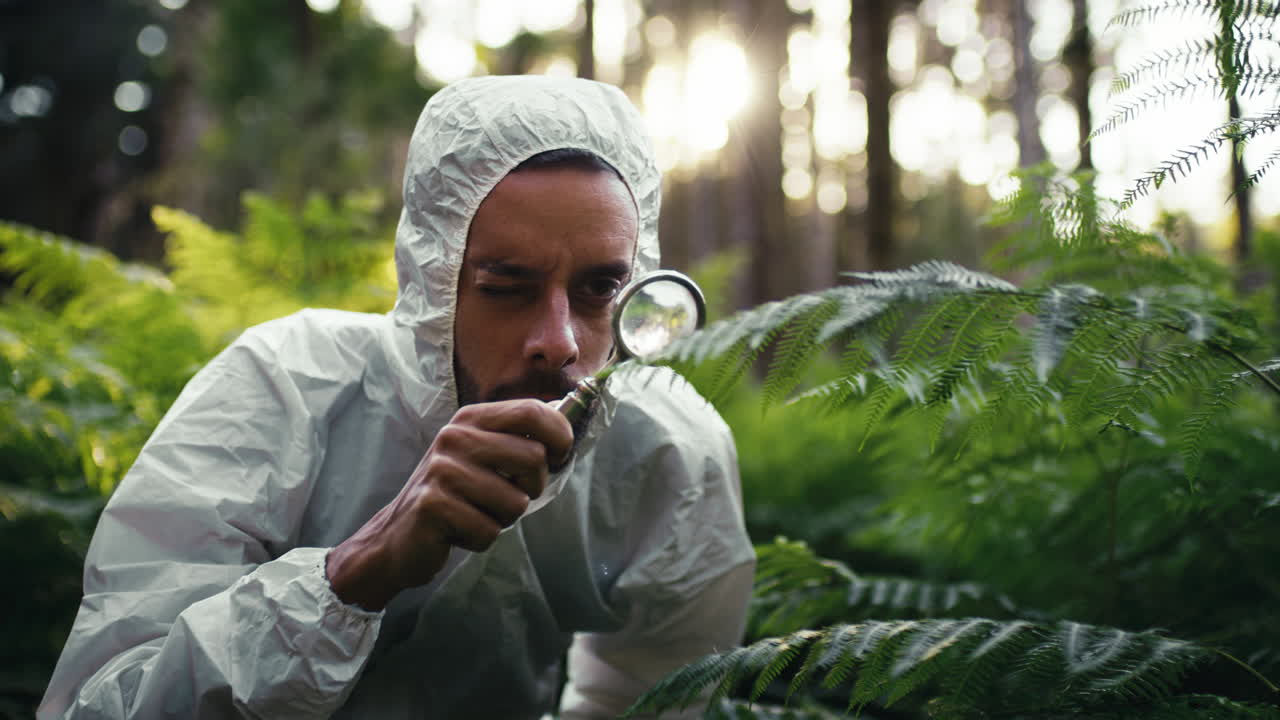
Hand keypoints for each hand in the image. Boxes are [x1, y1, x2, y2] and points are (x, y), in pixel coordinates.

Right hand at [325, 399, 572, 609]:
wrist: (398, 537)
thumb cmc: (456, 497)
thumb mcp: (485, 457)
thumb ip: (520, 439)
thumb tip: (571, 419)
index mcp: (472, 418)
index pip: (533, 411)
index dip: (560, 436)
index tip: (559, 457)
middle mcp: (455, 437)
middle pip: (534, 457)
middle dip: (532, 488)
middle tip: (506, 497)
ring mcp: (442, 470)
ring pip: (516, 503)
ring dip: (503, 519)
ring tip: (475, 514)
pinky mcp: (433, 505)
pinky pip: (490, 530)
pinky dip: (481, 538)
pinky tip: (458, 531)